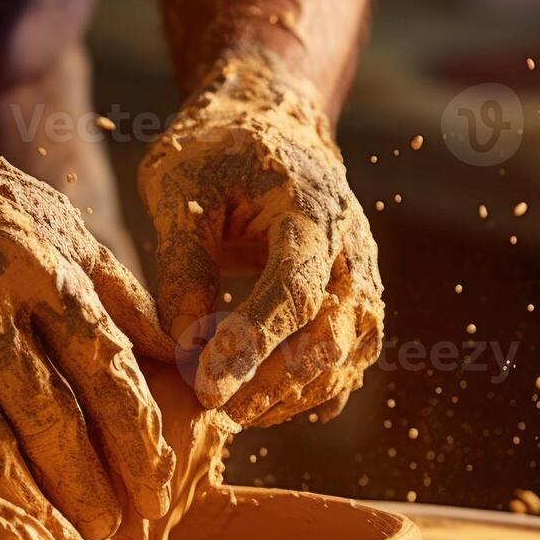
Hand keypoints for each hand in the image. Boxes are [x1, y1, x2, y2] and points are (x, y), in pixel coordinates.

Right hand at [0, 106, 176, 539]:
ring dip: (24, 502)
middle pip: (51, 418)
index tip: (159, 491)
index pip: (106, 369)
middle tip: (112, 531)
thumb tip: (178, 354)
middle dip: (88, 486)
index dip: (139, 441)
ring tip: (51, 536)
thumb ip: (110, 285)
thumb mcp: (40, 217)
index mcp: (36, 262)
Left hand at [139, 49, 383, 427]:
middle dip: (270, 383)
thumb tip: (184, 341)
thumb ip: (182, 260)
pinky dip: (307, 393)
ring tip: (230, 412)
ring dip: (289, 396)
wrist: (268, 127)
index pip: (292, 292)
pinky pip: (345, 365)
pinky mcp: (355, 306)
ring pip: (343, 360)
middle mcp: (351, 249)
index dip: (251, 345)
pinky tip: (263, 407)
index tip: (207, 388)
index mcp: (311, 210)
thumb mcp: (178, 185)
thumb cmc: (215, 152)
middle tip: (213, 407)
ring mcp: (362, 280)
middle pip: (328, 337)